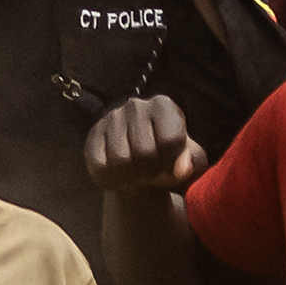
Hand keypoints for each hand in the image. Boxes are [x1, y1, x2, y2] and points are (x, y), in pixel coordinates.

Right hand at [82, 93, 203, 198]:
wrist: (144, 165)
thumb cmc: (172, 160)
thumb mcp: (192, 160)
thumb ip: (193, 161)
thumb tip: (180, 166)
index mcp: (163, 106)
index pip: (170, 140)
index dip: (174, 163)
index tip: (174, 168)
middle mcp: (135, 105)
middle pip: (144, 151)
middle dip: (152, 172)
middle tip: (154, 174)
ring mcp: (110, 118)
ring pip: (120, 160)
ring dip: (132, 177)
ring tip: (138, 175)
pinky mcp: (92, 136)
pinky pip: (100, 165)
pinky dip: (112, 179)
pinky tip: (121, 176)